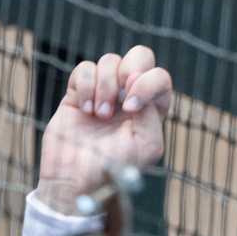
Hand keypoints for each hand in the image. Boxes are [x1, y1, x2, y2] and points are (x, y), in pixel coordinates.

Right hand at [37, 46, 173, 214]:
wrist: (77, 180)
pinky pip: (83, 68)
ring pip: (109, 61)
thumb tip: (136, 84)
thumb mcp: (147, 145)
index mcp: (152, 107)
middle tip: (121, 93)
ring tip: (99, 115)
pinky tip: (85, 110)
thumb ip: (152, 114)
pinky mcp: (77, 93)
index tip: (131, 108)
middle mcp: (130, 95)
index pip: (160, 77)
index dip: (148, 83)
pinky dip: (85, 84)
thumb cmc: (116, 167)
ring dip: (105, 85)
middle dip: (129, 69)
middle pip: (140, 55)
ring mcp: (104, 92)